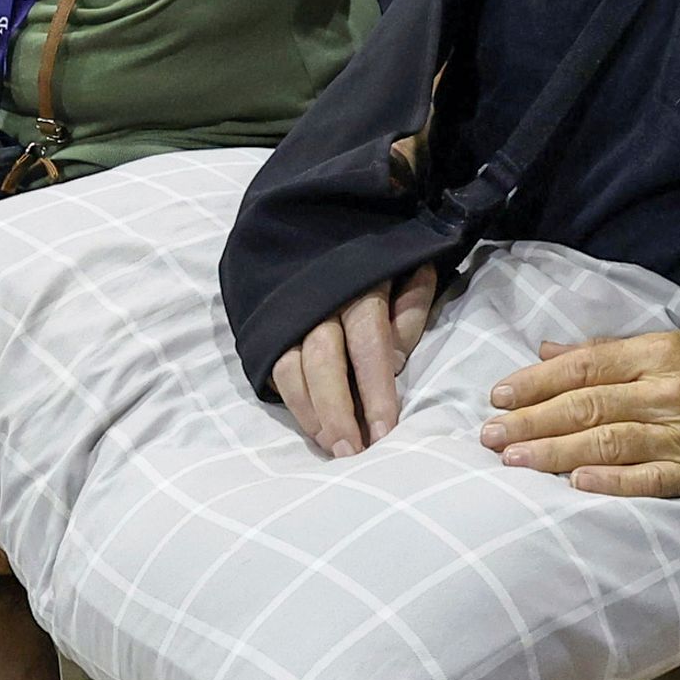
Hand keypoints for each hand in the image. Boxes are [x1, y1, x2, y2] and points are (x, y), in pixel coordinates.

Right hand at [270, 266, 440, 459]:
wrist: (317, 227)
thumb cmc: (376, 262)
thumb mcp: (405, 270)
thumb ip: (409, 309)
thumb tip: (396, 358)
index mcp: (360, 285)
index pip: (368, 344)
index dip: (375, 390)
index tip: (384, 431)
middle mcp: (319, 301)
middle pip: (323, 361)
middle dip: (337, 411)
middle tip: (353, 452)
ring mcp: (289, 314)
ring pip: (291, 368)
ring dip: (311, 413)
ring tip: (332, 447)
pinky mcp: (269, 328)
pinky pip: (275, 370)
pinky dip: (293, 402)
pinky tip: (313, 428)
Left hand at [481, 332, 679, 499]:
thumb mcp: (664, 346)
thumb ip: (603, 352)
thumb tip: (544, 350)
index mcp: (654, 354)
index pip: (584, 366)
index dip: (537, 381)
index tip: (498, 397)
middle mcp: (664, 390)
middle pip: (588, 405)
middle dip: (533, 421)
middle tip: (489, 435)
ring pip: (610, 441)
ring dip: (557, 452)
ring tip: (514, 460)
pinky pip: (650, 478)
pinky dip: (612, 482)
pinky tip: (577, 484)